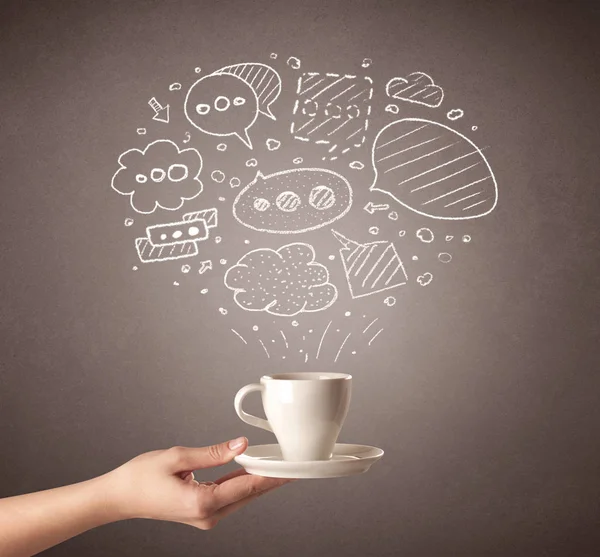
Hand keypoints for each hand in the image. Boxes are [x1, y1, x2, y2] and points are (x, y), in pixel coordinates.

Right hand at [103, 437, 292, 529]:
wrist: (119, 498)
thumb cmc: (141, 476)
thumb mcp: (178, 456)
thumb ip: (214, 452)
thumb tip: (242, 445)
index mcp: (203, 501)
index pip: (249, 485)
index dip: (274, 476)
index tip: (294, 469)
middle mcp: (208, 514)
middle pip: (250, 493)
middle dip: (273, 478)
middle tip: (296, 464)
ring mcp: (206, 516)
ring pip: (242, 495)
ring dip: (260, 480)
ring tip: (281, 465)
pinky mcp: (202, 512)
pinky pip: (230, 496)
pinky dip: (243, 483)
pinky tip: (254, 471)